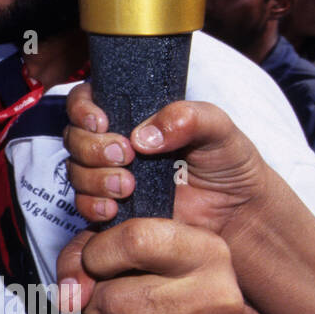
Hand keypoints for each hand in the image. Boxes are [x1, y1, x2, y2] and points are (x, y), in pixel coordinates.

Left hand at [56, 219, 244, 313]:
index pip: (135, 242)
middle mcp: (216, 295)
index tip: (91, 264)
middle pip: (117, 302)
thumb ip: (83, 252)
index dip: (97, 255)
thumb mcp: (122, 245)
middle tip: (89, 303)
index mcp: (204, 250)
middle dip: (88, 304)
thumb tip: (71, 295)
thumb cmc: (154, 276)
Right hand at [63, 83, 265, 234]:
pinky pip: (84, 205)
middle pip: (75, 137)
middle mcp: (115, 143)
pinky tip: (114, 209)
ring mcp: (111, 176)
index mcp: (133, 115)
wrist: (239, 212)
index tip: (101, 122)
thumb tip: (143, 135)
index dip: (82, 108)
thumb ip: (186, 117)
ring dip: (94, 178)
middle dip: (92, 147)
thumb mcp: (217, 128)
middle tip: (125, 156)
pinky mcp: (113, 208)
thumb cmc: (228, 162)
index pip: (87, 100)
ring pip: (76, 171)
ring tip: (128, 186)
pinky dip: (92, 205)